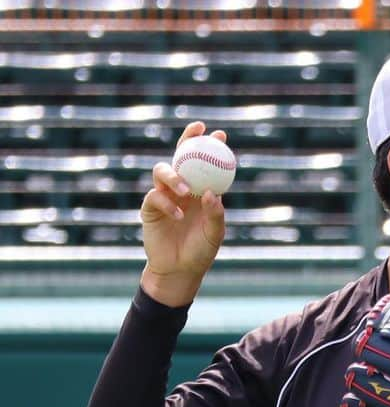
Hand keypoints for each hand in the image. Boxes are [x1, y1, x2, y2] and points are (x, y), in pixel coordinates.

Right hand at [139, 121, 227, 306]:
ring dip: (174, 176)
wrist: (179, 270)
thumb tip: (211, 193)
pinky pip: (155, 196)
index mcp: (200, 191)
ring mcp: (164, 196)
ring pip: (162, 171)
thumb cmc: (200, 251)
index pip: (204, 164)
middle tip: (198, 132)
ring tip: (185, 190)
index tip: (220, 135)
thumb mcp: (214, 235)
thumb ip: (215, 214)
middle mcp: (181, 189)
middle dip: (187, 140)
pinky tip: (178, 216)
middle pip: (180, 157)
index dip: (209, 147)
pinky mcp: (150, 208)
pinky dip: (167, 204)